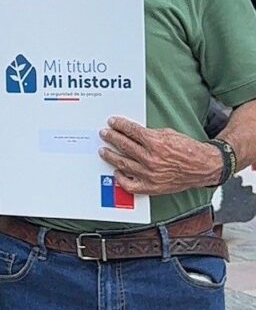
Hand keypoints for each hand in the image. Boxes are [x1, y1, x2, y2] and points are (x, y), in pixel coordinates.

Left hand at [99, 116, 221, 194]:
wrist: (204, 167)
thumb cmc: (188, 150)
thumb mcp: (169, 134)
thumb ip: (149, 134)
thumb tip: (131, 132)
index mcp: (156, 143)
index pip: (131, 132)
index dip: (119, 125)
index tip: (112, 123)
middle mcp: (152, 159)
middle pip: (124, 146)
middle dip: (111, 138)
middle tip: (104, 134)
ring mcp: (151, 174)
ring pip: (123, 163)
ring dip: (111, 156)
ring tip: (104, 150)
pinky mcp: (153, 187)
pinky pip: (131, 185)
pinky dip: (121, 178)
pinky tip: (117, 172)